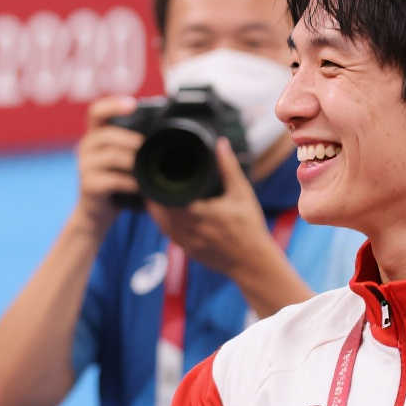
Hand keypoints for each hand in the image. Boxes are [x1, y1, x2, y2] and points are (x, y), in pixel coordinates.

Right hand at [75, 96, 143, 230]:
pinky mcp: (88, 185)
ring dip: (133, 162)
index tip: (132, 104)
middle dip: (131, 140)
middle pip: (107, 135)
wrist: (97, 213)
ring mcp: (85, 166)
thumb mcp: (122, 159)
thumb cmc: (115, 182)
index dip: (112, 105)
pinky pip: (113, 180)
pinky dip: (130, 182)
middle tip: (148, 147)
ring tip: (148, 168)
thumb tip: (164, 133)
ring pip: (111, 156)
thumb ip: (133, 145)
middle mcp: (86, 147)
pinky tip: (140, 186)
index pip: (96, 112)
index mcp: (95, 135)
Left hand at [145, 139, 275, 279]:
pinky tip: (164, 211)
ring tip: (154, 191)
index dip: (158, 185)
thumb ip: (228, 168)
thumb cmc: (250, 227)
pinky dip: (164, 221)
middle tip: (152, 177)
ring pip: (161, 223)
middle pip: (159, 209)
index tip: (155, 171)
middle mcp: (189, 230)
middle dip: (155, 194)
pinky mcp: (187, 251)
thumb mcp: (242, 194)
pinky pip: (168, 233)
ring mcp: (186, 243)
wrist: (252, 263)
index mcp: (200, 213)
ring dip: (156, 208)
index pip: (167, 197)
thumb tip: (220, 143)